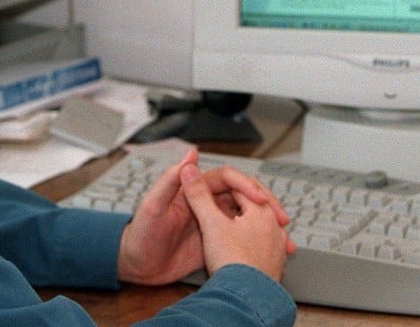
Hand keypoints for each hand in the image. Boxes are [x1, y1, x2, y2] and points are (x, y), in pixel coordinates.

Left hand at [116, 148, 292, 285]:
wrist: (136, 266)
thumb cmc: (139, 234)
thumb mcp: (152, 206)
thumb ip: (170, 180)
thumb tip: (190, 154)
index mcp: (194, 190)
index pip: (228, 180)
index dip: (246, 187)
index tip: (260, 200)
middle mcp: (206, 203)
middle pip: (243, 196)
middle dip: (264, 203)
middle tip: (281, 217)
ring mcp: (212, 223)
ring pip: (246, 216)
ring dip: (265, 222)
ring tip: (283, 234)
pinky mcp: (214, 242)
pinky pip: (240, 237)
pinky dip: (257, 241)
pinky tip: (270, 249)